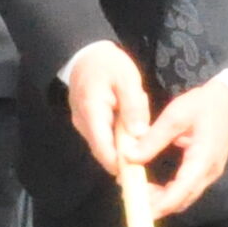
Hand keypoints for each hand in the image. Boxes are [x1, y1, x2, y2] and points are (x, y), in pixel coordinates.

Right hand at [65, 45, 153, 184]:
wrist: (85, 54)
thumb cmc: (107, 64)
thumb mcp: (127, 79)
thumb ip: (133, 107)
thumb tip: (139, 135)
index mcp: (92, 114)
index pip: (104, 150)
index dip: (121, 165)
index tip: (140, 172)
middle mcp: (84, 125)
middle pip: (106, 152)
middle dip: (128, 149)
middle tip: (143, 126)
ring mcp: (84, 126)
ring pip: (108, 144)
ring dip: (125, 138)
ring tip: (136, 110)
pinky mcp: (88, 124)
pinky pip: (106, 135)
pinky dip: (121, 131)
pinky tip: (129, 112)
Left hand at [131, 77, 227, 214]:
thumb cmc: (204, 105)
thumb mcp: (175, 115)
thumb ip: (153, 138)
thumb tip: (130, 157)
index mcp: (203, 159)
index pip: (182, 190)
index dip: (162, 204)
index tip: (141, 211)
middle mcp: (209, 172)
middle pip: (182, 200)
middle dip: (158, 205)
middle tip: (132, 198)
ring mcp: (209, 174)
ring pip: (185, 198)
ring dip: (162, 200)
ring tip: (138, 192)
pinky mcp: (205, 173)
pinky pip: (187, 190)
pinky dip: (169, 194)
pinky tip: (152, 188)